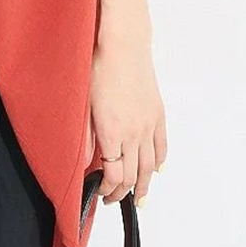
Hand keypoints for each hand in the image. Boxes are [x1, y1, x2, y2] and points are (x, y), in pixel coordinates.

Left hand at [83, 32, 165, 205]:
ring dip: (144, 185)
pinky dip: (159, 162)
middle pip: (133, 174)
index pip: (114, 175)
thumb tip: (86, 161)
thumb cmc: (99, 70)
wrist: (123, 46)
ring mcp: (149, 124)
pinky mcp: (158, 114)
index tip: (100, 193)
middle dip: (123, 192)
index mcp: (112, 133)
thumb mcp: (84, 106)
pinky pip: (162, 146)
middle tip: (114, 200)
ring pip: (150, 166)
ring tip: (139, 198)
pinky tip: (156, 171)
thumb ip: (86, 138)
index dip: (108, 190)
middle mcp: (134, 133)